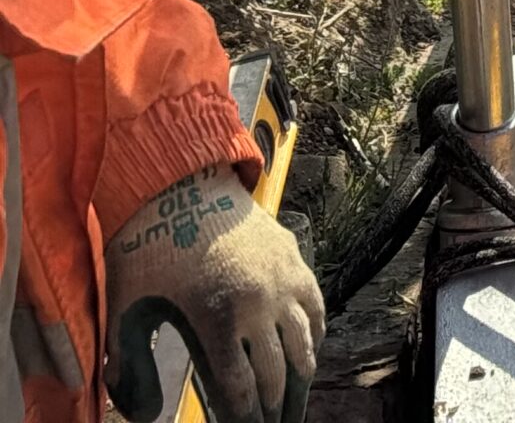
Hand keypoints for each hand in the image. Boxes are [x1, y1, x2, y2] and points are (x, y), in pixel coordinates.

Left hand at [105, 165, 324, 422]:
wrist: (181, 187)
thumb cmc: (148, 251)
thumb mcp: (127, 311)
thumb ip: (129, 368)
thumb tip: (141, 414)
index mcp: (219, 320)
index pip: (242, 386)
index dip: (246, 416)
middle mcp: (260, 303)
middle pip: (278, 370)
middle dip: (276, 404)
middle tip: (273, 420)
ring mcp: (283, 280)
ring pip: (305, 341)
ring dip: (301, 373)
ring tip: (295, 394)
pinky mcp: (295, 259)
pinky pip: (315, 306)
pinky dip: (315, 333)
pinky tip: (309, 347)